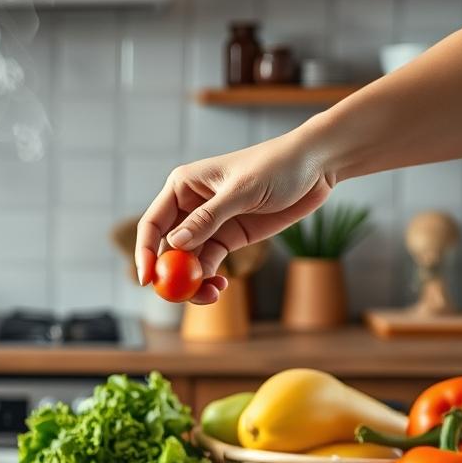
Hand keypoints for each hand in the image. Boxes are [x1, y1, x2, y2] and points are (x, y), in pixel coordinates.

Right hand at [135, 132, 334, 303]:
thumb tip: (175, 244)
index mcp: (182, 187)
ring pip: (188, 261)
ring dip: (193, 281)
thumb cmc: (276, 166)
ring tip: (211, 295)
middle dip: (171, 274)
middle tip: (181, 296)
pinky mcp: (229, 238)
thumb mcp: (242, 191)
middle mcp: (190, 207)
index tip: (147, 279)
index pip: (153, 224)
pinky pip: (209, 264)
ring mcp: (209, 225)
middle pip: (167, 248)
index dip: (146, 252)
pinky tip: (221, 287)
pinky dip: (210, 279)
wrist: (315, 167)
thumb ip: (208, 218)